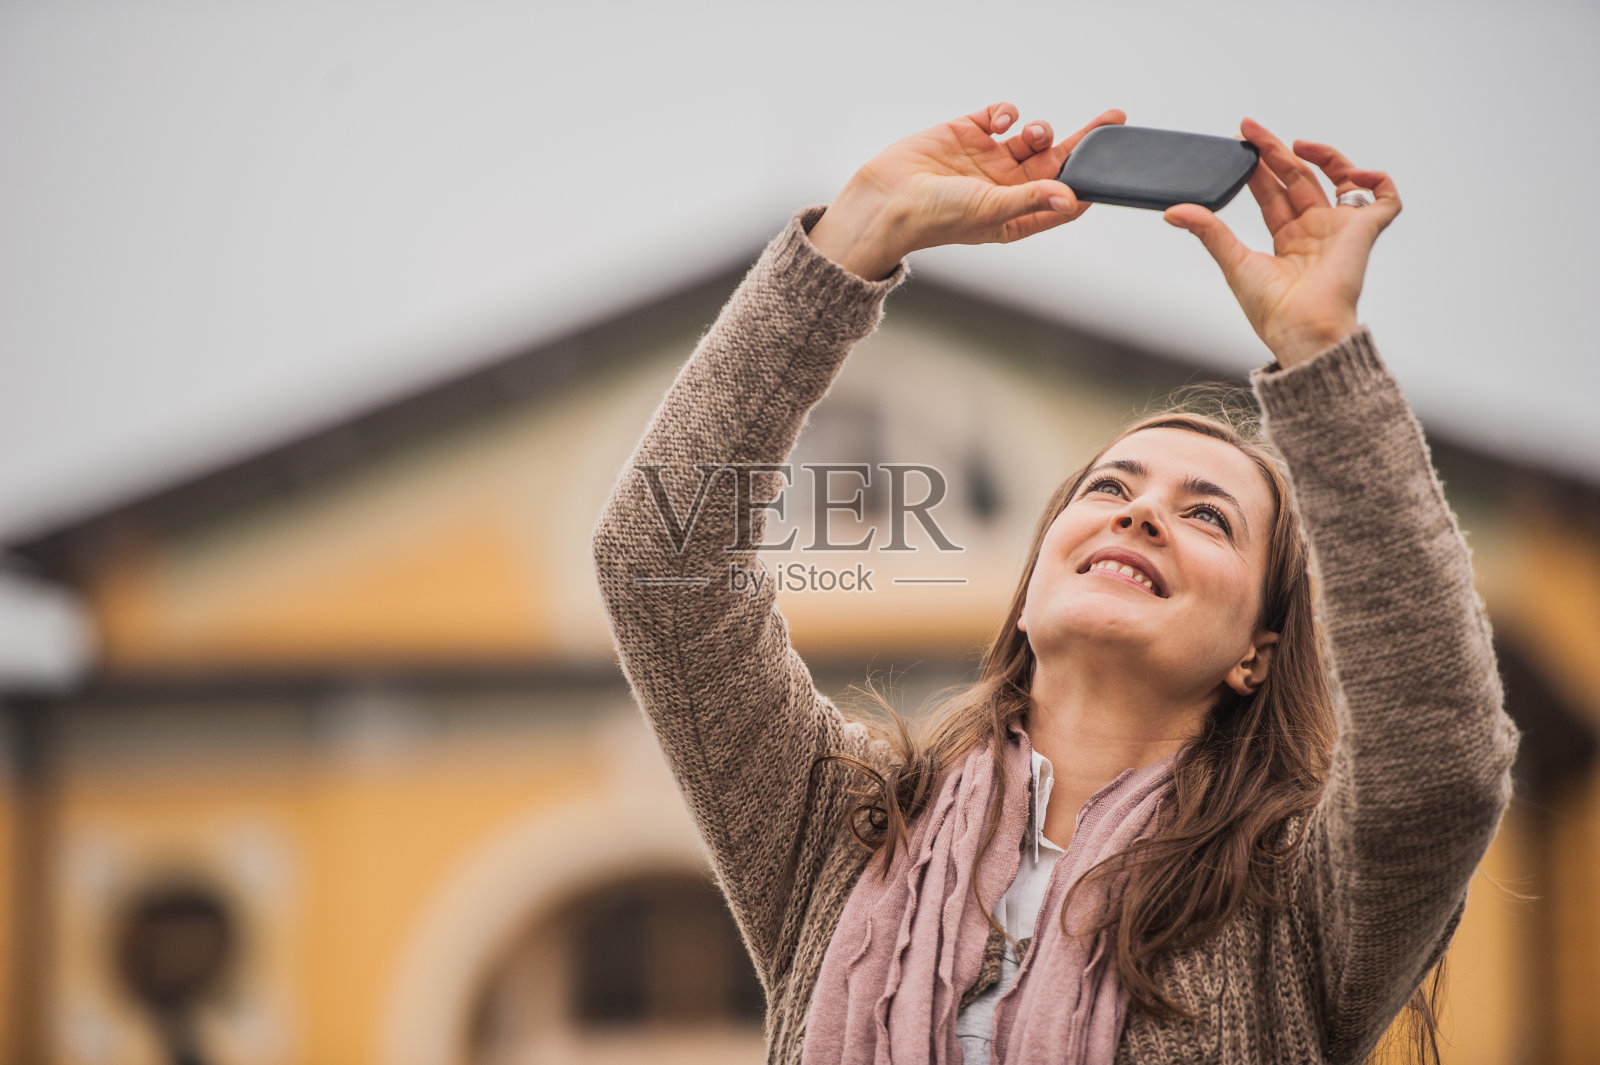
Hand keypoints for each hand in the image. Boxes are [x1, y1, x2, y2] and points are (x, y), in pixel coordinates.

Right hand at [809, 102, 1125, 279]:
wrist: (885, 200)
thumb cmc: (934, 218)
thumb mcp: (990, 211)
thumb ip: (1032, 200)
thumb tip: (1072, 199)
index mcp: (1015, 215)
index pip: (1063, 199)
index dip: (1088, 183)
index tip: (1113, 167)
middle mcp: (1005, 187)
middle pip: (1056, 163)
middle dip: (1083, 143)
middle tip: (1111, 122)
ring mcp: (986, 160)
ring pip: (1030, 138)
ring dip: (1040, 131)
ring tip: (1032, 133)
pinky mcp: (967, 134)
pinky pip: (999, 117)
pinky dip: (1007, 113)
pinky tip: (1002, 121)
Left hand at [1164, 117, 1401, 367]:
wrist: (1302, 329)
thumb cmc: (1272, 310)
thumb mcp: (1234, 262)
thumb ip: (1208, 231)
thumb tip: (1172, 211)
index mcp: (1288, 242)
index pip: (1273, 194)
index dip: (1258, 168)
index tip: (1240, 143)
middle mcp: (1316, 233)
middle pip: (1299, 180)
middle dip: (1276, 152)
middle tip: (1250, 129)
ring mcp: (1341, 230)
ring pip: (1340, 179)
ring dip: (1322, 156)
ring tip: (1296, 143)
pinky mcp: (1365, 232)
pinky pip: (1385, 199)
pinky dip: (1377, 180)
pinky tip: (1353, 173)